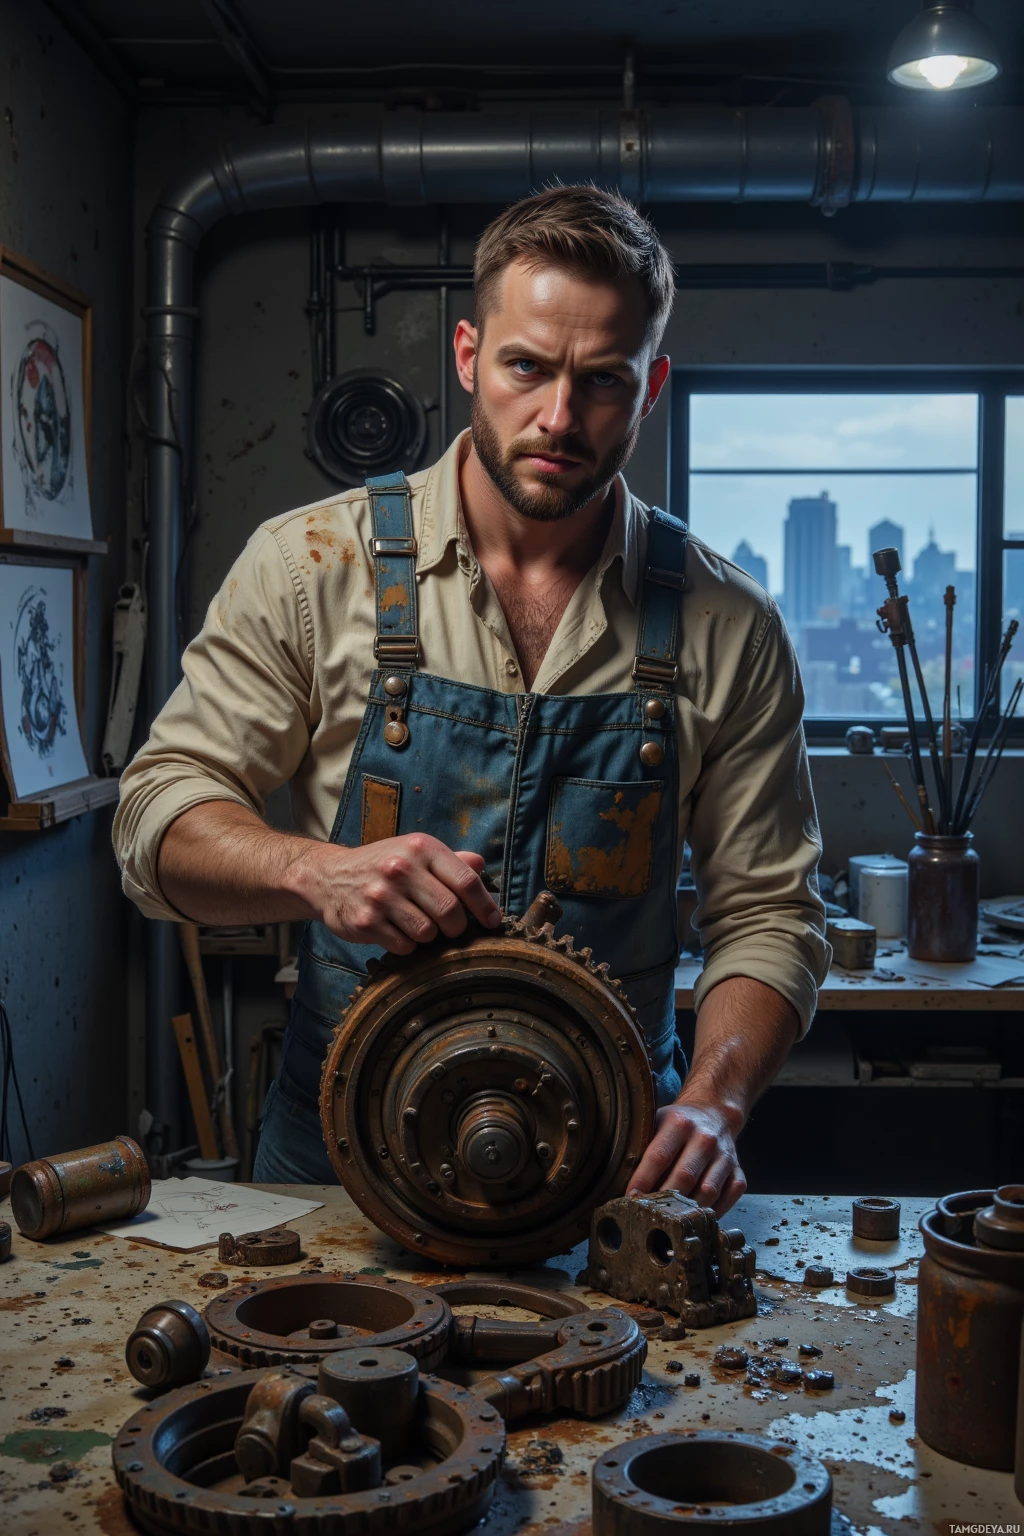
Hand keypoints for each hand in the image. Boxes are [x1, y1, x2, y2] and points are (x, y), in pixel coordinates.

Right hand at [300, 833, 501, 953]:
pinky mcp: (365, 921)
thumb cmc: (381, 865)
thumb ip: (449, 861)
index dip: (485, 906)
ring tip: (417, 924)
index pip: (466, 881)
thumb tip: (480, 864)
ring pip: (427, 933)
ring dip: (428, 936)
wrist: (329, 877)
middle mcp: (400, 868)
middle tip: (451, 928)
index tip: (493, 921)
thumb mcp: (414, 852)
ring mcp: (381, 896)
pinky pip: (403, 946)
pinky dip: (406, 945)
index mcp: (420, 848)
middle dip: (457, 927)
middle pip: (450, 912)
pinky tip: (396, 931)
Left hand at [627, 1099, 746, 1215]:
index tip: (630, 1198)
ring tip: (670, 1220)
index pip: (659, 1156)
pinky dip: (713, 1212)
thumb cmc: (679, 1124)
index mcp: (680, 1124)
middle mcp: (705, 1139)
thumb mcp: (657, 1123)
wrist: (715, 1114)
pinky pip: (728, 1198)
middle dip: (664, 1200)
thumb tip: (619, 1180)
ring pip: (707, 1192)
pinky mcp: (738, 1171)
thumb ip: (643, 1147)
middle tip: (648, 1215)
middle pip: (684, 1177)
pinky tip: (696, 1216)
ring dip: (688, 1210)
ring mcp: (724, 1156)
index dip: (643, 1180)